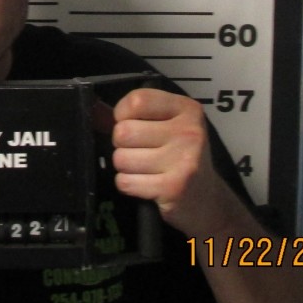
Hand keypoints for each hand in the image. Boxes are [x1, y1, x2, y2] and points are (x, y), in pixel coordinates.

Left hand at [110, 88, 240, 236]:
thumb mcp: (166, 128)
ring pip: (121, 158)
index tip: (132, 124)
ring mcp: (183, 160)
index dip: (123, 114)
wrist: (209, 202)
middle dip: (122, 146)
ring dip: (126, 168)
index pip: (137, 100)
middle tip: (141, 153)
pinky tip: (147, 185)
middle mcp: (188, 132)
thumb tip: (93, 108)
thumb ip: (132, 116)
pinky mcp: (173, 188)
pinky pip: (125, 182)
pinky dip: (129, 186)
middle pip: (123, 131)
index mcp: (187, 109)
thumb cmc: (181, 159)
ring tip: (146, 171)